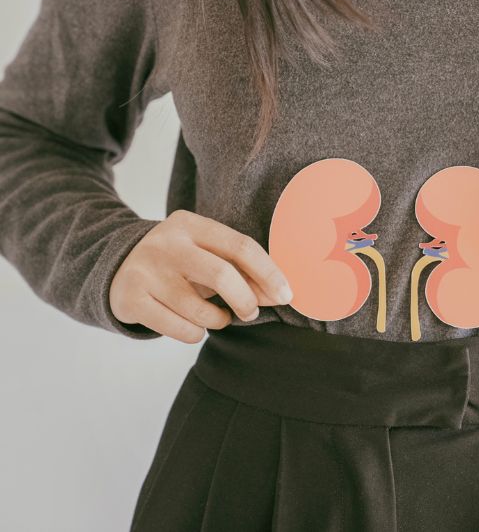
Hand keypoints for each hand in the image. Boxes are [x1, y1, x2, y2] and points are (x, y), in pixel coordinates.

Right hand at [109, 209, 293, 343]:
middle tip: (252, 312)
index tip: (286, 294)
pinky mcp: (130, 299)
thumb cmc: (177, 263)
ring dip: (219, 321)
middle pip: (222, 275)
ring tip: (218, 318)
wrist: (114, 267)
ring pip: (200, 310)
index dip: (269, 272)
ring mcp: (145, 271)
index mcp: (190, 224)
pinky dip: (196, 333)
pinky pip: (180, 329)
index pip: (241, 246)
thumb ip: (238, 269)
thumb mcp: (203, 253)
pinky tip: (194, 326)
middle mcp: (166, 244)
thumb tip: (279, 294)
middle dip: (246, 299)